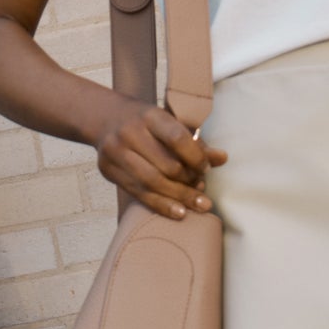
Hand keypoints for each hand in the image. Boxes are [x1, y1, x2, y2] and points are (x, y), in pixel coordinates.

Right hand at [91, 97, 228, 219]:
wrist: (106, 119)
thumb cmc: (146, 123)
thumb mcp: (170, 123)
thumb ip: (195, 142)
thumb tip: (222, 159)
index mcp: (149, 116)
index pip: (177, 139)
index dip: (196, 157)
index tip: (206, 169)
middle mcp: (129, 133)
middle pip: (165, 166)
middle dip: (188, 181)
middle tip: (201, 188)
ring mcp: (115, 153)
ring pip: (152, 183)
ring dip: (178, 197)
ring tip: (197, 204)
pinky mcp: (108, 170)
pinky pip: (138, 193)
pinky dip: (161, 205)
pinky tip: (179, 212)